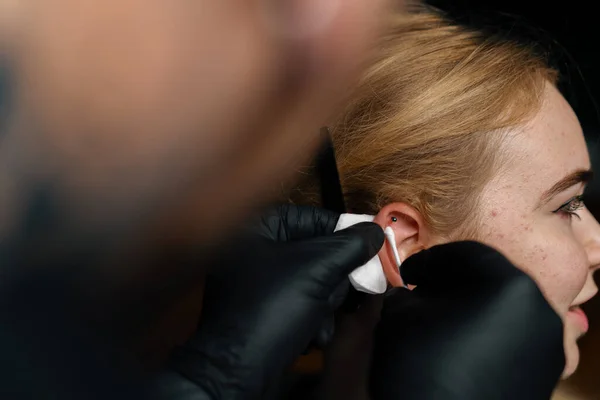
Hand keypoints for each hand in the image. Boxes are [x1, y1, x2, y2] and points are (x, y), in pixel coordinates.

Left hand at [161, 205, 383, 398]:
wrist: (238, 372)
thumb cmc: (271, 310)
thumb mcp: (317, 271)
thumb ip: (350, 246)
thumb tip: (376, 231)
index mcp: (258, 229)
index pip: (313, 217)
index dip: (344, 231)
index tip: (370, 245)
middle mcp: (255, 250)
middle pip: (316, 250)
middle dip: (333, 278)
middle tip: (341, 290)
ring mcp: (258, 281)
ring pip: (313, 279)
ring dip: (326, 303)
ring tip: (320, 318)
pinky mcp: (264, 308)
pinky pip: (300, 301)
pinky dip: (312, 317)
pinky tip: (313, 334)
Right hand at [370, 241, 563, 399]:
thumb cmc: (423, 370)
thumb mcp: (403, 314)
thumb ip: (409, 289)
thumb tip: (413, 289)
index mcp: (508, 285)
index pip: (464, 253)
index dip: (429, 262)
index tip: (410, 274)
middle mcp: (539, 308)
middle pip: (490, 276)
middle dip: (453, 282)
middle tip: (424, 292)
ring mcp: (546, 341)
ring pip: (505, 305)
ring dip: (472, 305)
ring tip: (441, 320)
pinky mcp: (543, 368)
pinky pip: (515, 333)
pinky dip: (489, 329)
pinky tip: (460, 342)